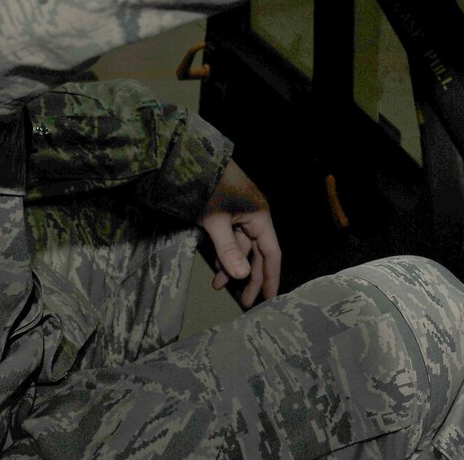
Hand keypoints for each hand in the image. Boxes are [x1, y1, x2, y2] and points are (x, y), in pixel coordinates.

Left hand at [198, 160, 280, 308]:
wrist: (192, 160)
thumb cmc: (207, 188)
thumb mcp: (216, 221)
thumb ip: (229, 250)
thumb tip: (243, 276)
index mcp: (260, 217)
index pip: (271, 253)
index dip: (271, 276)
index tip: (271, 298)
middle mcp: (255, 217)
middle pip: (257, 253)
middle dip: (250, 277)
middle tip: (245, 302)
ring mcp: (241, 215)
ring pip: (241, 247)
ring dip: (231, 266)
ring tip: (218, 285)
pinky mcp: (229, 214)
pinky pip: (231, 239)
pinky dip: (224, 253)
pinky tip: (215, 268)